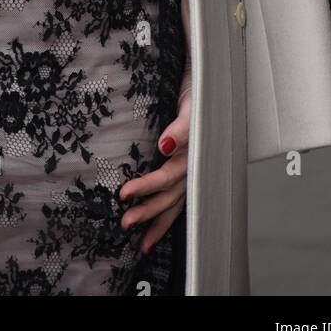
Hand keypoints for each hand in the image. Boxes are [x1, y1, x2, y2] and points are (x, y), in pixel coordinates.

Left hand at [119, 68, 190, 254]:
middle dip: (148, 212)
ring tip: (141, 244)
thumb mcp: (190, 105)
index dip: (146, 187)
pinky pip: (178, 200)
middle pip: (169, 197)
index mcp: (192, 153)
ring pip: (174, 204)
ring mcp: (191, 172)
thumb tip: (166, 145)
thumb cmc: (197, 93)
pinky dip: (166, 218)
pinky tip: (154, 234)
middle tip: (125, 223)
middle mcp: (193, 167)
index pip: (167, 176)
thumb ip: (181, 127)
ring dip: (157, 223)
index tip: (124, 194)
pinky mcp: (187, 172)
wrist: (206, 85)